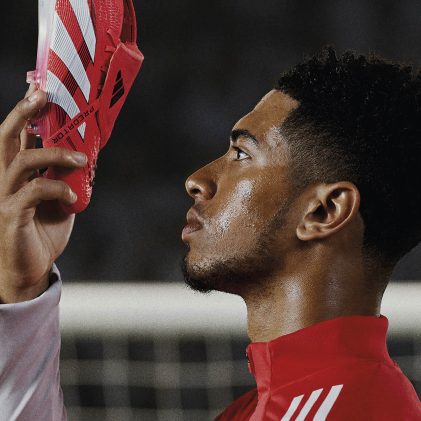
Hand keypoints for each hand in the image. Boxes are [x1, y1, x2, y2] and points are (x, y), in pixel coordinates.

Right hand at [0, 86, 86, 302]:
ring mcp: (4, 195)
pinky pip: (33, 191)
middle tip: (44, 94)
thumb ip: (65, 177)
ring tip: (80, 159)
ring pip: (22, 160)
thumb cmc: (43, 230)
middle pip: (6, 136)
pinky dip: (57, 189)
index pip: (18, 134)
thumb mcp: (60, 198)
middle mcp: (4, 178)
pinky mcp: (9, 213)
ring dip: (54, 154)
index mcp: (17, 171)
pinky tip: (72, 198)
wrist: (30, 266)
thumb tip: (85, 156)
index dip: (28, 110)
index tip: (42, 87)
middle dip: (24, 112)